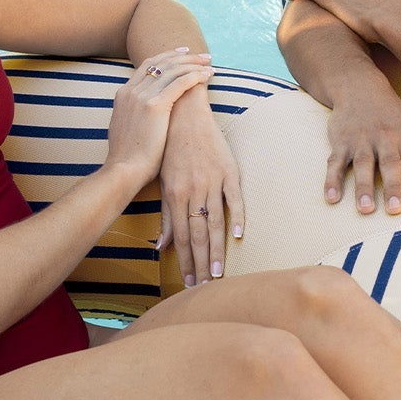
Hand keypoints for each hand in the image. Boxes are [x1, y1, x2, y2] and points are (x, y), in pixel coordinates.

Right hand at [104, 48, 213, 190]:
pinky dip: (195, 76)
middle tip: (203, 56)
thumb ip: (133, 116)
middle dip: (185, 57)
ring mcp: (141, 96)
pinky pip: (180, 83)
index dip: (167, 57)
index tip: (183, 54)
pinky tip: (207, 76)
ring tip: (209, 64)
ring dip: (193, 64)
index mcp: (123, 94)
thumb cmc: (129, 159)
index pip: (147, 66)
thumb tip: (143, 116)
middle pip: (161, 63)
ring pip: (172, 70)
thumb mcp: (125, 129)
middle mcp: (131, 91)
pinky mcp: (155, 105)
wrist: (124, 170)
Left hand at [158, 88, 245, 286]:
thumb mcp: (163, 181)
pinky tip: (239, 235)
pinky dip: (237, 215)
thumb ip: (165, 214)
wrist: (184, 113)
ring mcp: (211, 180)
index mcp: (174, 194)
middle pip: (196, 234)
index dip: (185, 261)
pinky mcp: (228, 169)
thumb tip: (161, 247)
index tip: (190, 283)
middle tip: (205, 286)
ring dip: (216, 248)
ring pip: (214, 221)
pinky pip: (233, 196)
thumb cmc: (170, 149)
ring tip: (219, 271)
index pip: (180, 236)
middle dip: (200, 262)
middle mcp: (192, 190)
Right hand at [324, 85, 400, 215]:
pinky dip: (331, 180)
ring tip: (366, 209)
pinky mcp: (340, 143)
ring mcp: (361, 141)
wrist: (360, 88)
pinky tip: (331, 200)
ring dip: (363, 187)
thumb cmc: (399, 115)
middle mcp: (386, 138)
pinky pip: (334, 163)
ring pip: (361, 165)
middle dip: (393, 186)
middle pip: (390, 163)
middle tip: (397, 210)